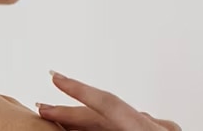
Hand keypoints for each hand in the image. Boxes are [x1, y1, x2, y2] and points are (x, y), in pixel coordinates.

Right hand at [36, 71, 180, 130]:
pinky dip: (106, 130)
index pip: (107, 103)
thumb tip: (72, 130)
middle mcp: (160, 129)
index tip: (56, 77)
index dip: (77, 89)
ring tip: (60, 122)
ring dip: (87, 123)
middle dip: (73, 112)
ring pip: (118, 122)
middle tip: (43, 109)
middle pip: (108, 113)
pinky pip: (130, 129)